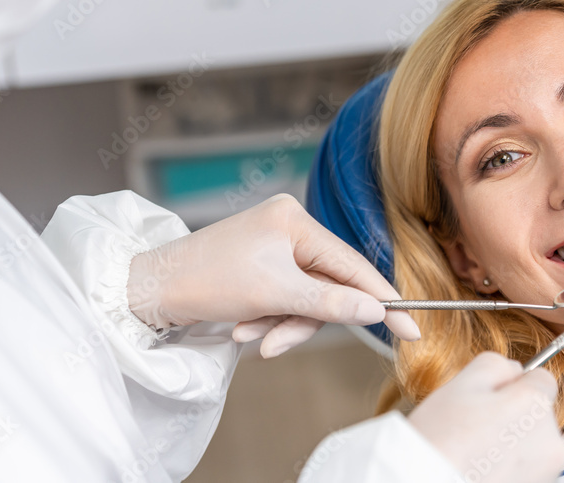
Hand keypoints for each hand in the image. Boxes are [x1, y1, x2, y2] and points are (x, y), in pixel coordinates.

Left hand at [127, 194, 419, 355]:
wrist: (152, 290)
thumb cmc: (209, 280)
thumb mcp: (275, 295)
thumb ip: (331, 302)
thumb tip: (378, 310)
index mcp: (295, 219)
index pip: (352, 264)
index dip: (382, 299)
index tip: (411, 328)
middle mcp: (288, 225)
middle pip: (327, 285)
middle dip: (304, 320)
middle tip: (277, 344)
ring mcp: (275, 245)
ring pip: (306, 297)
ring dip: (282, 324)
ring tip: (251, 337)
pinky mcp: (262, 264)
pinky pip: (285, 298)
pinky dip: (269, 318)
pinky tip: (243, 328)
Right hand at [408, 353, 563, 482]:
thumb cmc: (442, 441)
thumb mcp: (461, 384)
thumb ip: (496, 365)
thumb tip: (514, 370)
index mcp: (535, 406)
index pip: (541, 378)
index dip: (513, 383)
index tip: (489, 397)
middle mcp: (551, 442)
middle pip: (536, 413)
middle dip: (512, 415)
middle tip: (475, 426)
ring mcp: (547, 472)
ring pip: (531, 443)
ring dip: (510, 443)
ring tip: (475, 452)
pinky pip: (525, 468)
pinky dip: (507, 466)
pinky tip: (481, 469)